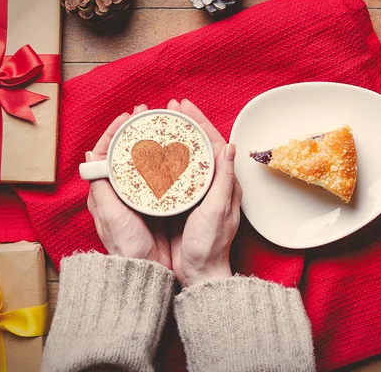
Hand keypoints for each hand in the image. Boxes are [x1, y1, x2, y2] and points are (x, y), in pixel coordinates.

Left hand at [85, 104, 171, 268]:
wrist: (146, 270)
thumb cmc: (126, 245)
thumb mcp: (111, 215)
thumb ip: (101, 187)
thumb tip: (91, 155)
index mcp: (106, 191)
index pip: (107, 153)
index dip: (116, 131)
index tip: (128, 117)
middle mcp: (121, 191)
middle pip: (126, 153)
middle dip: (135, 131)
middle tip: (147, 115)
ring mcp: (139, 196)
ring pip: (144, 162)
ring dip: (151, 143)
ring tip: (161, 128)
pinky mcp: (155, 202)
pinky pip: (159, 176)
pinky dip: (165, 162)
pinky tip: (174, 154)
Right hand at [167, 99, 242, 286]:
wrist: (200, 273)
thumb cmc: (211, 245)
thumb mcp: (218, 210)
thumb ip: (224, 179)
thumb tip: (230, 146)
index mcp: (224, 183)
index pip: (213, 143)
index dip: (199, 122)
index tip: (185, 106)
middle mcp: (211, 184)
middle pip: (198, 146)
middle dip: (184, 125)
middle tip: (168, 109)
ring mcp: (196, 193)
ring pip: (185, 157)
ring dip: (173, 139)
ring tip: (158, 124)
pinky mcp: (182, 202)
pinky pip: (173, 174)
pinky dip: (164, 160)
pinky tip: (151, 153)